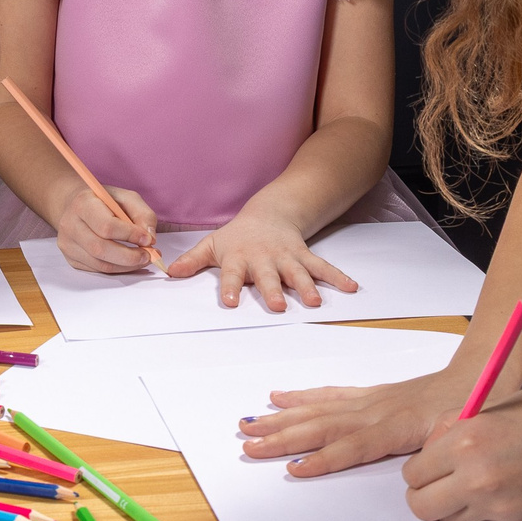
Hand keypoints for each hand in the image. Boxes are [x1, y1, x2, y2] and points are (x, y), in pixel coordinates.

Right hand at [56, 185, 159, 273]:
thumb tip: (150, 238)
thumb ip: (142, 214)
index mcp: (83, 204)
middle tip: (148, 256)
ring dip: (126, 266)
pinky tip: (127, 262)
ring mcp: (68, 244)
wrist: (75, 207)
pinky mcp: (71, 258)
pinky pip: (97, 270)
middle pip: (100, 248)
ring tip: (141, 259)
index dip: (130, 235)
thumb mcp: (126, 197)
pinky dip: (117, 269)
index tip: (148, 239)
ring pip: (100, 264)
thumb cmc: (103, 202)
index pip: (106, 226)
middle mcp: (70, 224)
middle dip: (129, 256)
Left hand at [166, 210, 356, 310]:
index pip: (233, 274)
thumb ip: (192, 261)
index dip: (232, 287)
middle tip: (277, 306)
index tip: (232, 302)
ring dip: (307, 286)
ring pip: (298, 273)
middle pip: (268, 276)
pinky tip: (352, 287)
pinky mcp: (305, 256)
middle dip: (272, 290)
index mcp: (239, 258)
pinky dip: (338, 276)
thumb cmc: (237, 237)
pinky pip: (322, 267)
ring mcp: (287, 257)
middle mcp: (264, 259)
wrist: (269, 214)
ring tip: (315, 302)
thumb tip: (169, 273)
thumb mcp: (212, 245)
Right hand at [240, 364, 471, 471]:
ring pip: (318, 410)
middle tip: (249, 445)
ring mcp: (370, 401)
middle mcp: (376, 411)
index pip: (352, 446)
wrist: (480, 374)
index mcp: (397, 426)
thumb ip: (436, 452)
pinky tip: (281, 398)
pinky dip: (303, 397)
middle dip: (283, 437)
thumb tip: (420, 469)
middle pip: (322, 425)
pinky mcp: (371, 394)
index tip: (294, 468)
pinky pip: (330, 395)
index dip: (324, 458)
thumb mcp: (461, 436)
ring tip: (250, 424)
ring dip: (282, 418)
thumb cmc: (473, 408)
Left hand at [400, 386, 521, 520]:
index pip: (413, 474)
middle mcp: (477, 477)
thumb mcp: (490, 406)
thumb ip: (452, 429)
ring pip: (451, 519)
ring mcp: (499, 505)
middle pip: (422, 507)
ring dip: (455, 505)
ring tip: (480, 482)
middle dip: (426, 495)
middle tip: (442, 482)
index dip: (421, 469)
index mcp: (465, 441)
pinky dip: (489, 509)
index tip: (432, 465)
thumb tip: (428, 451)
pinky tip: (511, 486)